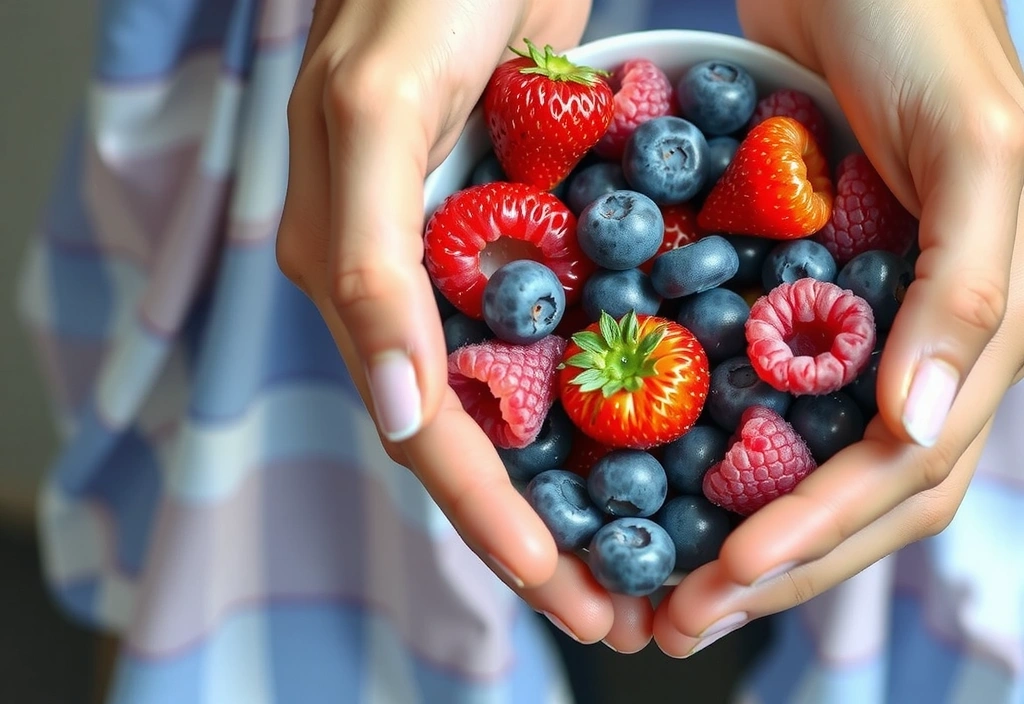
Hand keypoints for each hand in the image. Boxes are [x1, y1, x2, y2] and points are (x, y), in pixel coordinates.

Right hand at [276, 0, 654, 650]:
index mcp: (354, 275)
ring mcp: (458, 268)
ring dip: (573, 491)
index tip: (563, 590)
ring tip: (639, 561)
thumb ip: (366, 262)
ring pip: (511, 408)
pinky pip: (552, 342)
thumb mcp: (373, 114)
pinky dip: (596, 407)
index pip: (423, 431)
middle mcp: (401, 289)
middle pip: (469, 442)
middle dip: (537, 533)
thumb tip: (402, 413)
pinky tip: (650, 451)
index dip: (487, 519)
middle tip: (617, 608)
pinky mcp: (511, 238)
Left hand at [653, 0, 1023, 655]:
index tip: (724, 580)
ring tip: (659, 585)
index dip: (818, 538)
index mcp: (975, 333)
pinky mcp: (790, 295)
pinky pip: (752, 391)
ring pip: (801, 462)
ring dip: (737, 532)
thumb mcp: (980, 145)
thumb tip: (922, 430)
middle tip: (671, 623)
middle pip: (847, 495)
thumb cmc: (923, 33)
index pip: (900, 475)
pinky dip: (708, 449)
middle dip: (769, 566)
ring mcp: (852, 327)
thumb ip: (973, 283)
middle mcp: (915, 347)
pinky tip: (654, 485)